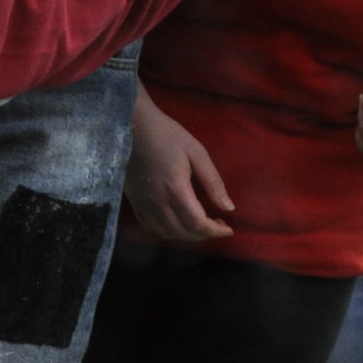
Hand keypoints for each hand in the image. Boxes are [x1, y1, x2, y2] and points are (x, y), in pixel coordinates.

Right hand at [124, 91, 233, 239]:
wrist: (133, 127)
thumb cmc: (168, 136)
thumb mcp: (198, 154)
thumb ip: (213, 183)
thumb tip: (229, 207)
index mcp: (176, 190)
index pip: (197, 224)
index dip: (215, 231)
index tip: (229, 229)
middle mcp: (157, 202)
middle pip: (183, 232)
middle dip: (205, 234)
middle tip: (219, 225)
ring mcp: (143, 205)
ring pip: (167, 234)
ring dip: (187, 235)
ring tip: (202, 225)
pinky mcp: (135, 203)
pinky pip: (151, 228)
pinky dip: (169, 232)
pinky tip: (180, 224)